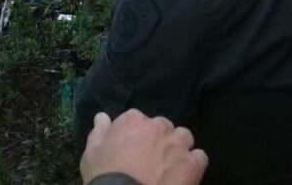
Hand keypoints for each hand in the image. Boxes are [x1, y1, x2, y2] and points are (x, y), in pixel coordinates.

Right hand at [80, 110, 207, 184]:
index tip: (131, 148)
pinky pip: (199, 157)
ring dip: (178, 147)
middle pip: (162, 127)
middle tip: (150, 158)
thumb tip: (102, 116)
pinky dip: (194, 163)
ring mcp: (177, 145)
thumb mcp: (91, 153)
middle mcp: (158, 127)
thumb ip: (99, 132)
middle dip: (158, 139)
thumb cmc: (104, 176)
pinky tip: (184, 174)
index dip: (134, 135)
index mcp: (133, 120)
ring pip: (184, 137)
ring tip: (170, 164)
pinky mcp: (192, 165)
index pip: (137, 119)